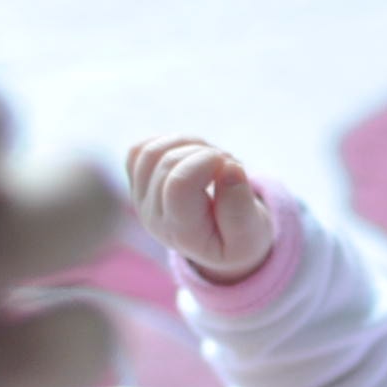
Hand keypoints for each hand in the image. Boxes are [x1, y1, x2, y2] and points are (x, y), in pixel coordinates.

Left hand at [125, 136, 274, 283]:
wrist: (221, 243)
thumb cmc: (239, 237)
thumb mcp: (250, 237)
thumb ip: (241, 210)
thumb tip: (229, 168)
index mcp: (182, 232)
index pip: (179, 185)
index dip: (208, 161)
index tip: (231, 166)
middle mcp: (154, 218)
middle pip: (168, 163)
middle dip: (205, 153)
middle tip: (229, 166)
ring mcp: (141, 199)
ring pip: (151, 151)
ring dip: (189, 144)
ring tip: (212, 160)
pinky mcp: (137, 183)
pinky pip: (140, 149)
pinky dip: (169, 143)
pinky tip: (192, 157)